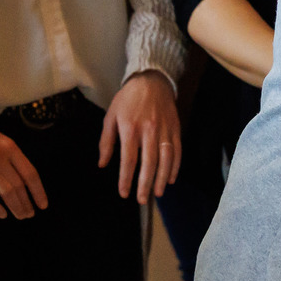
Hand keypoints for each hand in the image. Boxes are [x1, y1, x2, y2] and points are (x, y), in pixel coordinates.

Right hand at [0, 115, 47, 217]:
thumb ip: (13, 157)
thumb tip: (26, 180)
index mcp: (10, 147)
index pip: (30, 173)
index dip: (38, 191)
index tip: (43, 204)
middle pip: (19, 185)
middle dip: (27, 203)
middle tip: (30, 214)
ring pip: (5, 192)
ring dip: (15, 206)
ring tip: (21, 215)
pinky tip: (2, 214)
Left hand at [100, 70, 179, 202]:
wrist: (152, 81)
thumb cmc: (128, 100)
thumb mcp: (110, 117)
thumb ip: (106, 141)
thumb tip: (102, 164)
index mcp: (130, 128)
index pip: (129, 159)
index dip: (126, 178)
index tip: (124, 193)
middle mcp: (149, 130)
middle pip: (149, 162)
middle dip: (145, 183)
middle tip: (142, 200)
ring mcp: (165, 130)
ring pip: (166, 159)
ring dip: (161, 178)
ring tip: (158, 193)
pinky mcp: (176, 129)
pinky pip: (177, 151)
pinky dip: (175, 166)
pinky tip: (170, 178)